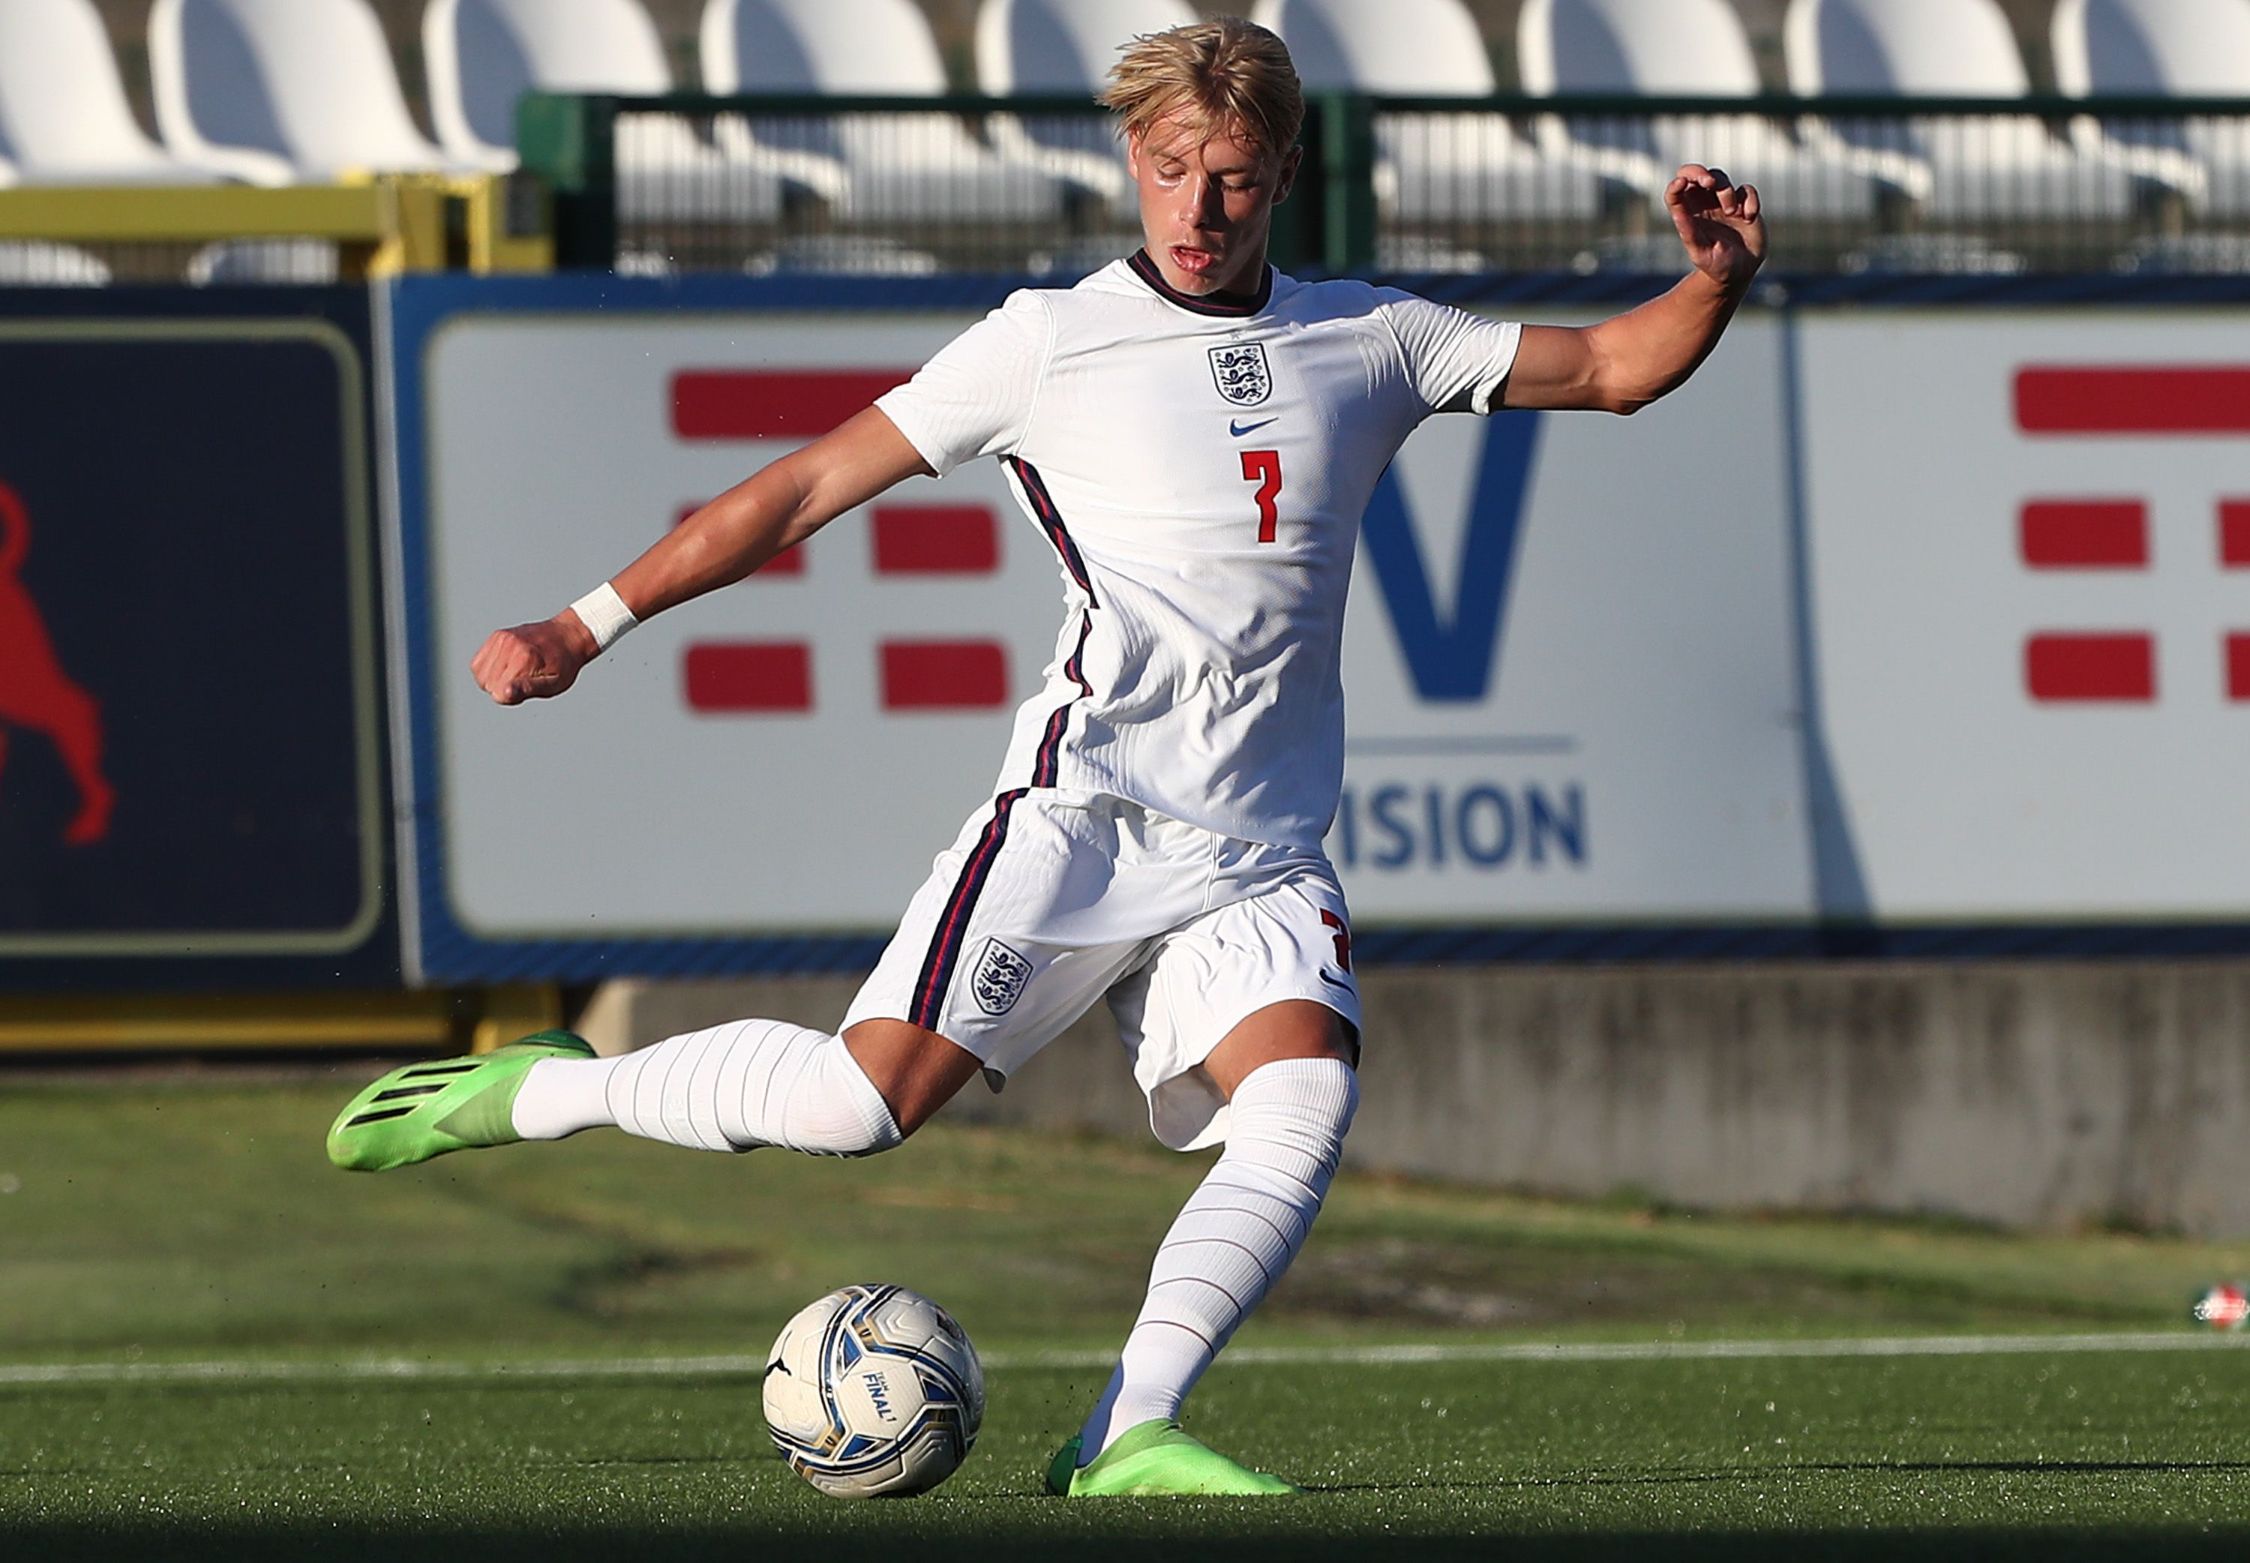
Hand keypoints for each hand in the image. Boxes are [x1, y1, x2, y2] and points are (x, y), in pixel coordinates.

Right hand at [470, 612, 598, 704]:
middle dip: (502, 689)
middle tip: (524, 679)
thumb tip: (504, 694)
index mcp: (524, 658)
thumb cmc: (563, 665)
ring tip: (515, 673)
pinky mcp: (497, 636)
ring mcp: (501, 638)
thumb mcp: (554, 683)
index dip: (511, 697)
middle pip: (487, 684)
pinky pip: (477, 662)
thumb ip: (528, 690)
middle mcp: (510, 645)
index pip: (498, 693)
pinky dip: (487, 669)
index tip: (527, 688)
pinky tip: (504, 667)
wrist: (569, 636)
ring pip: (479, 674)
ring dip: (493, 679)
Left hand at [1665, 164, 1764, 290]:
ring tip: (1731, 213)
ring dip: (1726, 191)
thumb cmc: (1715, 264)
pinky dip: (1749, 200)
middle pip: (1694, 174)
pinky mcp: (1744, 203)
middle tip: (1709, 183)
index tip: (1681, 184)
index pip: (1676, 190)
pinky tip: (1748, 218)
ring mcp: (1724, 202)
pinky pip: (1747, 189)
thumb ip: (1688, 230)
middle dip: (1700, 173)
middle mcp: (1703, 204)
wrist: (1740, 272)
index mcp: (1688, 214)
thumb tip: (1676, 210)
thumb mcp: (1699, 251)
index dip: (1676, 183)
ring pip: (1720, 178)